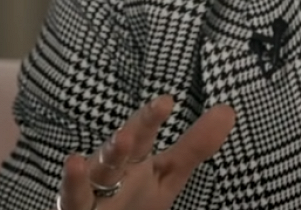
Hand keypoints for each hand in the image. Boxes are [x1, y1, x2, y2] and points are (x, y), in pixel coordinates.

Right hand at [56, 95, 235, 209]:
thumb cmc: (133, 198)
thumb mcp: (167, 175)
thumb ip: (194, 146)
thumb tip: (228, 110)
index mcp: (132, 161)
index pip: (142, 137)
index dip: (150, 120)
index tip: (166, 101)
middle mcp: (109, 172)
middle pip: (115, 155)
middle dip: (121, 142)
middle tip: (131, 131)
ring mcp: (90, 193)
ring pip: (92, 179)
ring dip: (96, 165)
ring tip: (103, 149)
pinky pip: (72, 201)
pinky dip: (72, 187)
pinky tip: (73, 168)